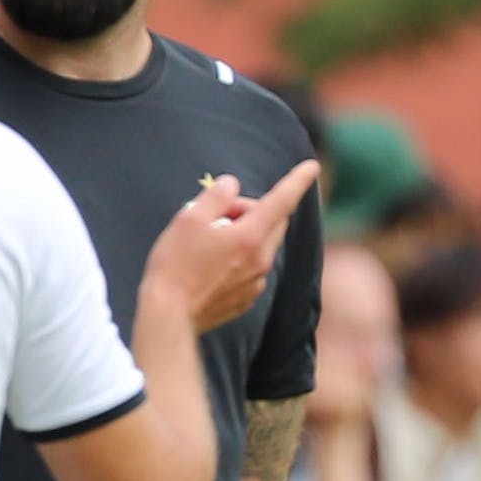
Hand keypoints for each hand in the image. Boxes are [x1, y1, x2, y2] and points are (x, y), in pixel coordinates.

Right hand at [142, 160, 319, 332]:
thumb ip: (216, 196)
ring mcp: (256, 282)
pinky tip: (209, 265)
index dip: (297, 181)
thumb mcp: (189, 218)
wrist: (168, 314)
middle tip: (217, 213)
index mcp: (249, 236)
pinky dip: (239, 258)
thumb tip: (231, 186)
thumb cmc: (174, 263)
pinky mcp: (246, 299)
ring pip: (262, 245)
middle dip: (252, 209)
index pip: (281, 201)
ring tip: (208, 241)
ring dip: (244, 234)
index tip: (312, 166)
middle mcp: (260, 259)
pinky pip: (252, 268)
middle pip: (273, 222)